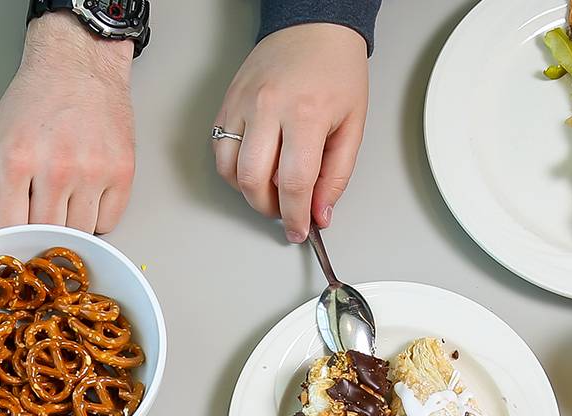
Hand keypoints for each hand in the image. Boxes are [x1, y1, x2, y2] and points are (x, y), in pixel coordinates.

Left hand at [0, 12, 134, 236]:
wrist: (78, 65)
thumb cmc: (31, 103)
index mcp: (17, 159)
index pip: (6, 230)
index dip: (4, 243)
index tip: (5, 243)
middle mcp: (58, 168)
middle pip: (44, 237)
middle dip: (35, 236)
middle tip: (33, 220)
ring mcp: (95, 172)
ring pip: (79, 235)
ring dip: (67, 227)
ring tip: (60, 197)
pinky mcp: (123, 172)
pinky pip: (108, 224)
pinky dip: (95, 218)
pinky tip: (84, 192)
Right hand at [213, 23, 368, 242]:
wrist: (313, 28)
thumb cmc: (336, 71)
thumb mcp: (352, 125)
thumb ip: (337, 174)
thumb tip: (319, 213)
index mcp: (306, 115)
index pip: (293, 183)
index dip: (295, 217)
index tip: (298, 230)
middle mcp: (269, 108)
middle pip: (253, 181)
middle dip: (268, 208)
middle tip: (284, 211)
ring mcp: (242, 104)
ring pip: (229, 169)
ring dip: (247, 191)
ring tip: (270, 187)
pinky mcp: (227, 101)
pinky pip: (219, 148)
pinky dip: (233, 168)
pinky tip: (255, 164)